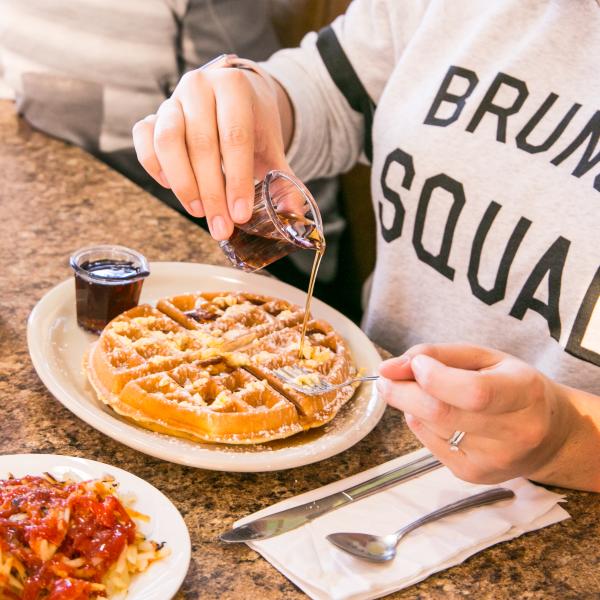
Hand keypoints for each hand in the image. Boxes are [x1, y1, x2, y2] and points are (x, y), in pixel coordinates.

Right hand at [132, 58, 293, 239]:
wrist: (232, 97)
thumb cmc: (253, 125)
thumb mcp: (273, 148)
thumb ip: (285, 182)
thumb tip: (295, 218)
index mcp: (235, 87)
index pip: (235, 138)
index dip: (237, 181)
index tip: (241, 215)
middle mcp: (200, 86)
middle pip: (202, 144)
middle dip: (212, 193)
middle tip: (221, 227)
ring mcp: (172, 99)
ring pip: (168, 141)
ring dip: (183, 183)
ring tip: (200, 211)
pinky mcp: (152, 115)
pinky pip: (145, 141)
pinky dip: (155, 167)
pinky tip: (173, 188)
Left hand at [377, 343, 573, 483]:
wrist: (549, 436)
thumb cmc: (512, 386)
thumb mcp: (484, 357)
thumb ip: (437, 354)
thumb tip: (389, 368)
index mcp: (524, 393)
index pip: (473, 392)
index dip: (434, 377)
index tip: (415, 363)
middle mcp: (514, 433)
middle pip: (442, 414)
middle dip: (403, 391)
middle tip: (388, 376)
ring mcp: (493, 460)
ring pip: (431, 427)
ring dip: (411, 405)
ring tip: (418, 391)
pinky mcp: (473, 475)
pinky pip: (430, 444)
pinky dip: (421, 423)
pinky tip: (435, 414)